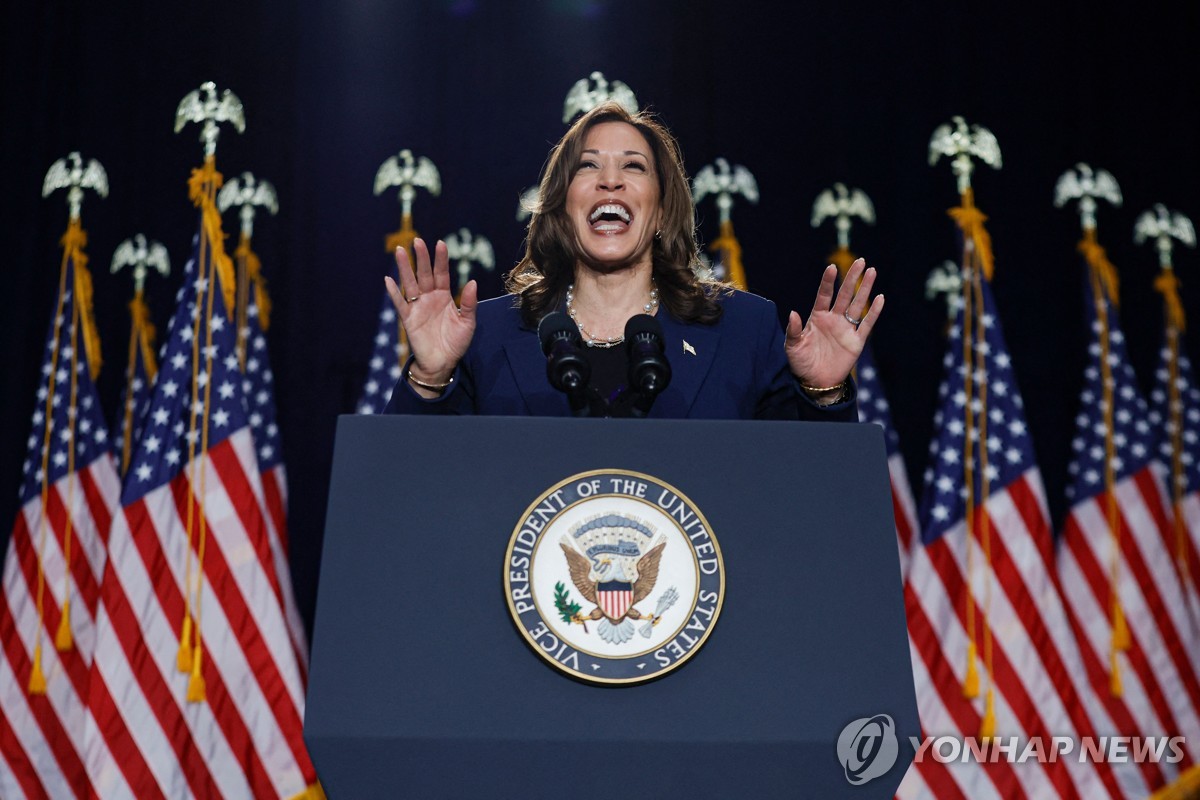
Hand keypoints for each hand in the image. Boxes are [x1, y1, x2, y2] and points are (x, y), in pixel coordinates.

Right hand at [383, 238, 477, 383]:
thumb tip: (473, 282)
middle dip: (421, 258)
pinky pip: (400, 303)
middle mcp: (429, 298)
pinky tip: (388, 280)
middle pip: (424, 274)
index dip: (440, 259)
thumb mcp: (468, 323)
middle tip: (417, 241)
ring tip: (400, 251)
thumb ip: (470, 303)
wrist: (443, 363)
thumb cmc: (456, 343)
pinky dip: (394, 292)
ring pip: (410, 283)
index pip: (442, 274)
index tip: (440, 243)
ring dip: (405, 268)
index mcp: (444, 296)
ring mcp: (418, 307)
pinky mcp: (409, 319)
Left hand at [784, 258, 883, 389]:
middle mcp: (833, 319)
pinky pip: (866, 324)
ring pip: (857, 305)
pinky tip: (879, 298)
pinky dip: (873, 312)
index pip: (824, 295)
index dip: (828, 282)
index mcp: (817, 317)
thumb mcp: (792, 347)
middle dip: (852, 278)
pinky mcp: (856, 341)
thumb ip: (794, 330)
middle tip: (861, 261)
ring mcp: (846, 329)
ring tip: (872, 271)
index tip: (832, 267)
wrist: (816, 382)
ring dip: (865, 289)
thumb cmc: (801, 363)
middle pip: (844, 295)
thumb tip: (793, 313)